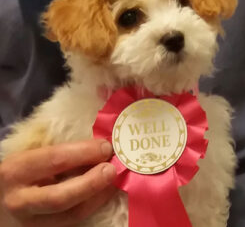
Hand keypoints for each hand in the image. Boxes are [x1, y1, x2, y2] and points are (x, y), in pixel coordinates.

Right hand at [0, 139, 115, 226]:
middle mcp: (20, 200)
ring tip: (113, 183)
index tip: (105, 147)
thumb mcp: (30, 159)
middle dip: (92, 182)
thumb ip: (57, 155)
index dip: (84, 152)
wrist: (0, 202)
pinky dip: (90, 208)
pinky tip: (102, 196)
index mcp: (17, 171)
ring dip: (97, 198)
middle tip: (112, 169)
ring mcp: (28, 223)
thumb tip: (96, 148)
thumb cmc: (19, 174)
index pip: (55, 159)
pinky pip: (71, 224)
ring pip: (70, 216)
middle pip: (61, 196)